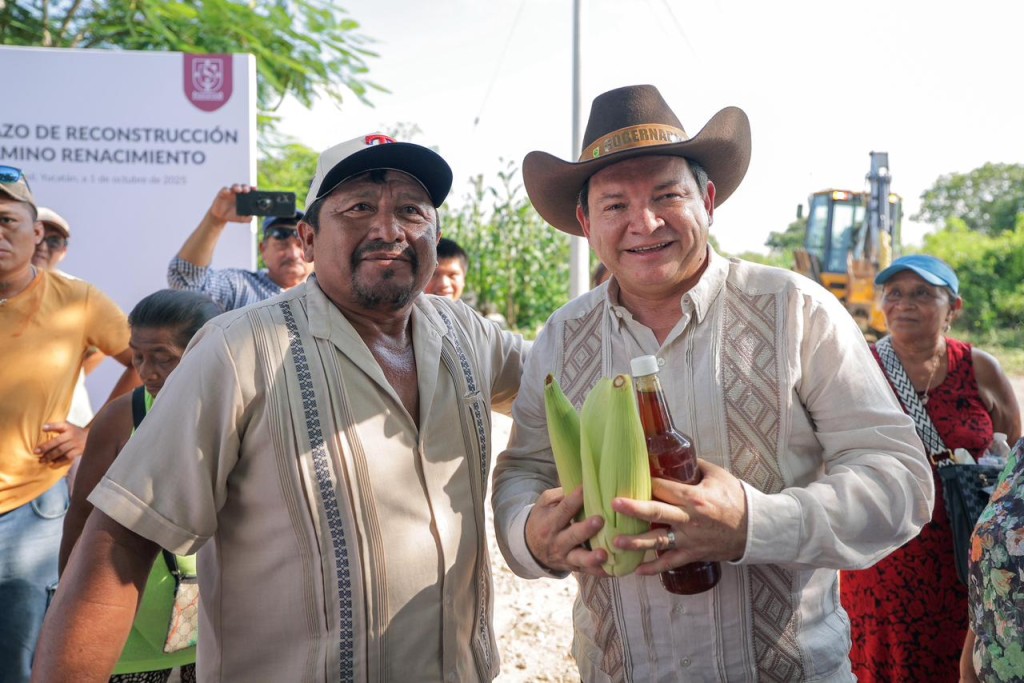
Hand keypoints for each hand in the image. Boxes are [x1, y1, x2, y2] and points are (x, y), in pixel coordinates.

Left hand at [35, 422, 88, 466]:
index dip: (51, 427)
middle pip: (58, 442)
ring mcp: (75, 444)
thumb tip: (43, 428)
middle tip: (36, 452)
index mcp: (68, 428)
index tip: (42, 430)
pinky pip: (67, 458)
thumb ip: (55, 426)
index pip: (59, 427)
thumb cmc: (75, 431)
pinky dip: (59, 461)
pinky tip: (52, 464)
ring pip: (62, 451)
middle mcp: (72, 436)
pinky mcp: (78, 452)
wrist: (92, 437)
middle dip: (46, 447)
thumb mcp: (67, 426)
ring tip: (41, 460)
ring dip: (51, 456)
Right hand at [208, 184, 256, 223]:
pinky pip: (225, 189)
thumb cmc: (233, 216)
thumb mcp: (242, 219)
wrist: (221, 217)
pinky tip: (228, 191)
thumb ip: (249, 218)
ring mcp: (231, 192)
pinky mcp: (222, 193)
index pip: (251, 191)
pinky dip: (226, 189)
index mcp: (245, 198)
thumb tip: (253, 217)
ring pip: (235, 186)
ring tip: (239, 190)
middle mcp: (239, 193)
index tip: (255, 189)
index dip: (253, 189)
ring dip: (237, 187)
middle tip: (247, 190)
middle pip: (244, 187)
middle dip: (246, 187)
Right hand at [524, 486, 607, 575]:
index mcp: (550, 522)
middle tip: (600, 520)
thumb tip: (583, 485)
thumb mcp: (545, 504)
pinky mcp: (573, 567)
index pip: (564, 509)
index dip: (575, 499)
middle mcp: (557, 541)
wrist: (530, 547)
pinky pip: (587, 572)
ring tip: (604, 554)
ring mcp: (565, 556)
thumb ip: (561, 495)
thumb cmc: (543, 519)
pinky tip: (613, 570)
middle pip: (572, 535)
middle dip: (586, 529)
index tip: (587, 489)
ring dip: (592, 557)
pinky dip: (600, 571)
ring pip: (579, 558)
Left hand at [610, 459, 747, 574]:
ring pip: (660, 541)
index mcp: (695, 497)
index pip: (664, 488)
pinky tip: (637, 570)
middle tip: (613, 505)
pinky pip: (671, 562)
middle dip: (634, 509)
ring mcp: (690, 539)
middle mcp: (690, 518)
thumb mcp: (717, 475)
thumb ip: (694, 466)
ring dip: (637, 542)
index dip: (645, 483)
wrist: (755, 528)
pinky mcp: (693, 554)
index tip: (627, 479)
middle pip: (657, 512)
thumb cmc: (735, 498)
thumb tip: (672, 455)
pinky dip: (654, 568)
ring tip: (616, 542)